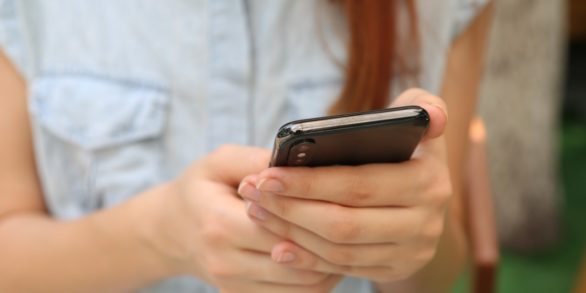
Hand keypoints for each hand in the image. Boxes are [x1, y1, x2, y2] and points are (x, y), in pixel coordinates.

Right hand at [146, 145, 340, 291]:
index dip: (315, 212)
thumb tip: (298, 161)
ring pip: (304, 286)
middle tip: (355, 218)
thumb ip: (256, 160)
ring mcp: (235, 286)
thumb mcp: (220, 162)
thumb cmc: (201, 190)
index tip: (341, 196)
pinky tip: (328, 254)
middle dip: (331, 240)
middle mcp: (226, 263)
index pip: (281, 226)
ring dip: (332, 263)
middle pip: (298, 260)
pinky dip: (318, 278)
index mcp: (219, 224)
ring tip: (347, 237)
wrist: (172, 231)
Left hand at [238, 89, 451, 282]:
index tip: (267, 174)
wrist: (424, 197)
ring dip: (292, 232)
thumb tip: (432, 117)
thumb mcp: (418, 121)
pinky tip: (279, 244)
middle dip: (291, 209)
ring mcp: (411, 252)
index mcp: (428, 181)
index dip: (309, 182)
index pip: (358, 185)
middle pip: (344, 223)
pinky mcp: (395, 270)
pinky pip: (344, 269)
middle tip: (253, 193)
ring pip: (339, 249)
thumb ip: (422, 104)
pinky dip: (308, 258)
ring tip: (258, 211)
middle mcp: (425, 223)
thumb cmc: (406, 148)